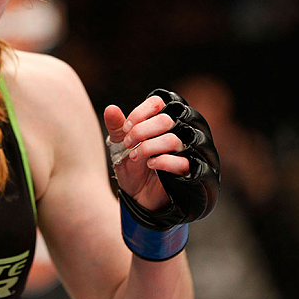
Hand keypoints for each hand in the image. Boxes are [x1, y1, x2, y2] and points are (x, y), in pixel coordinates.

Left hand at [104, 89, 218, 223]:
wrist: (136, 195)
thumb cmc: (131, 167)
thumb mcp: (119, 146)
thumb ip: (116, 127)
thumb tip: (111, 108)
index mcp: (158, 121)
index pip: (157, 103)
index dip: (140, 114)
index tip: (125, 128)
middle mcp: (174, 132)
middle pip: (165, 120)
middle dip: (141, 131)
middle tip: (128, 144)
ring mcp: (183, 150)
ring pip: (173, 139)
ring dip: (148, 147)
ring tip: (136, 157)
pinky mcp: (187, 170)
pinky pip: (181, 161)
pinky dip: (161, 161)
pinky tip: (150, 165)